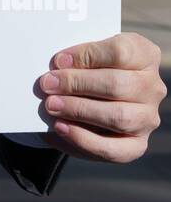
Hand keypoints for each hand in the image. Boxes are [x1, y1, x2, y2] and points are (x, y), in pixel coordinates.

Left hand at [35, 33, 166, 162]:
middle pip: (116, 85)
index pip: (120, 52)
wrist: (96, 98)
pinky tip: (60, 127)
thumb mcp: (90, 55)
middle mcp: (152, 87)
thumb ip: (79, 58)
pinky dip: (83, 139)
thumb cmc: (92, 70)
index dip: (87, 55)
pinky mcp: (137, 145)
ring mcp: (147, 118)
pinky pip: (112, 149)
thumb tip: (59, 67)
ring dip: (78, 110)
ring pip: (117, 116)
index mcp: (145, 55)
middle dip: (77, 84)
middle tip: (48, 84)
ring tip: (51, 105)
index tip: (59, 61)